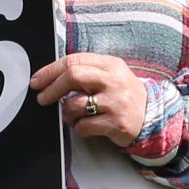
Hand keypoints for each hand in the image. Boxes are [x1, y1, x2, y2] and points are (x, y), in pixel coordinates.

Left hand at [31, 52, 147, 147]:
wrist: (151, 116)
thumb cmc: (122, 95)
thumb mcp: (110, 75)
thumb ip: (86, 71)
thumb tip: (51, 76)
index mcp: (110, 65)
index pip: (74, 60)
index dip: (50, 71)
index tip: (37, 81)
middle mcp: (113, 81)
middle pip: (73, 76)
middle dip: (52, 88)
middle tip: (42, 98)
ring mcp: (116, 102)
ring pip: (75, 104)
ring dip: (66, 113)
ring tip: (72, 116)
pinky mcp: (116, 123)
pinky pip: (84, 126)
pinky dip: (79, 127)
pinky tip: (87, 125)